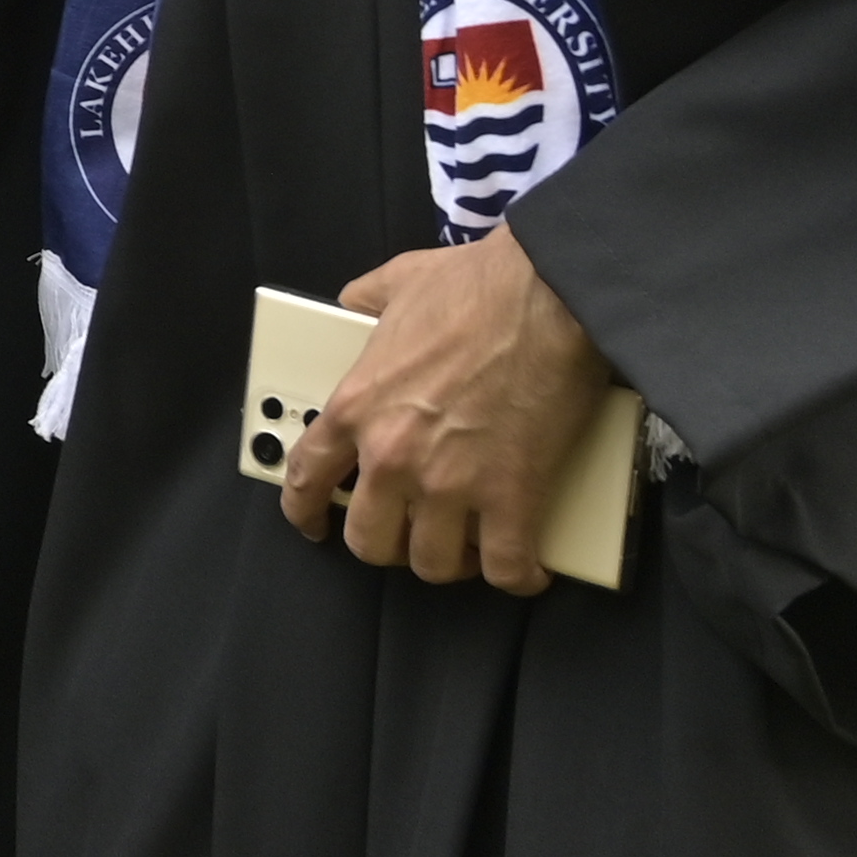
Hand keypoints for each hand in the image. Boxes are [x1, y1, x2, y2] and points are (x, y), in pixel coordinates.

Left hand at [276, 224, 614, 595]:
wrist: (550, 294)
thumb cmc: (480, 286)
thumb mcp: (400, 281)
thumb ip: (367, 298)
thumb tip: (355, 300)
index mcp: (357, 407)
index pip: (307, 478)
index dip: (306, 511)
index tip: (315, 522)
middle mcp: (392, 455)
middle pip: (369, 539)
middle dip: (387, 545)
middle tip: (409, 534)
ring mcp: (451, 482)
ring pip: (433, 562)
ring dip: (449, 562)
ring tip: (467, 548)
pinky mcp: (512, 495)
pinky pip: (506, 565)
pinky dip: (517, 575)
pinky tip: (525, 569)